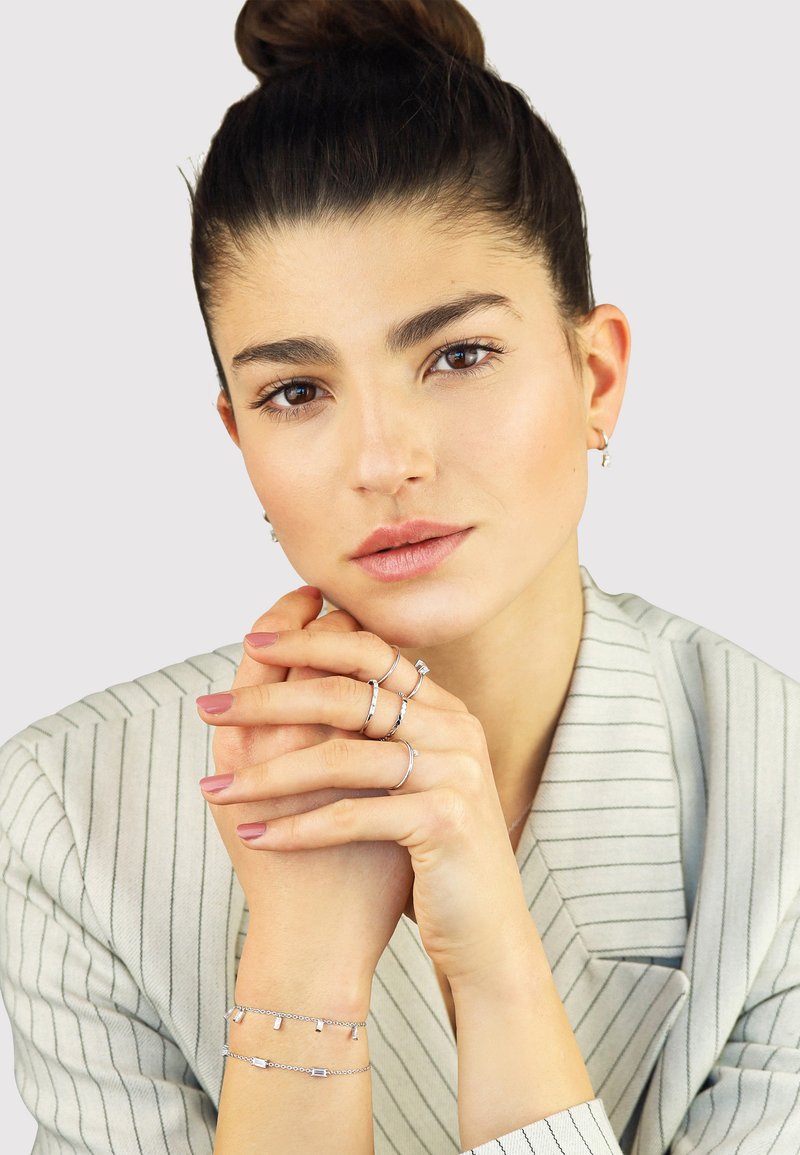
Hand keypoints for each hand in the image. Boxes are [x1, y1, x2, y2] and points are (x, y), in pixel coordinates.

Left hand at [198, 628, 532, 987]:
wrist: (487, 931)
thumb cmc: (432, 854)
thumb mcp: (411, 778)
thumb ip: (378, 730)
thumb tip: (301, 681)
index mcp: (443, 710)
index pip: (368, 651)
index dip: (307, 639)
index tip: (250, 642)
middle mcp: (454, 729)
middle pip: (345, 693)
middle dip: (267, 699)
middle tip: (210, 707)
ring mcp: (455, 772)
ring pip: (339, 757)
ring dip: (267, 776)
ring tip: (216, 789)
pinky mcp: (445, 821)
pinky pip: (350, 815)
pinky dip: (296, 828)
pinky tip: (256, 836)